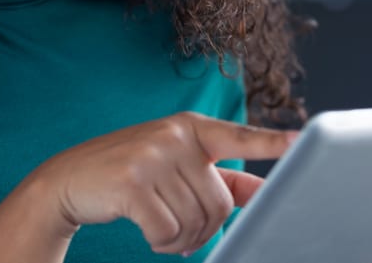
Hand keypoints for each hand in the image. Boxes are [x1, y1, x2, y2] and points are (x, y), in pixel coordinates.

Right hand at [27, 111, 297, 255]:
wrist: (69, 178)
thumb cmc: (130, 172)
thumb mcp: (174, 164)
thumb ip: (217, 176)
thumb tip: (261, 191)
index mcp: (191, 127)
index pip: (239, 136)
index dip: (272, 141)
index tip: (302, 139)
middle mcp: (174, 135)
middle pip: (220, 203)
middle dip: (204, 229)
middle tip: (180, 230)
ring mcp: (152, 156)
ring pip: (195, 221)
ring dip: (180, 240)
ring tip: (161, 229)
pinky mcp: (132, 182)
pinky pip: (167, 231)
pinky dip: (162, 243)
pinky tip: (149, 233)